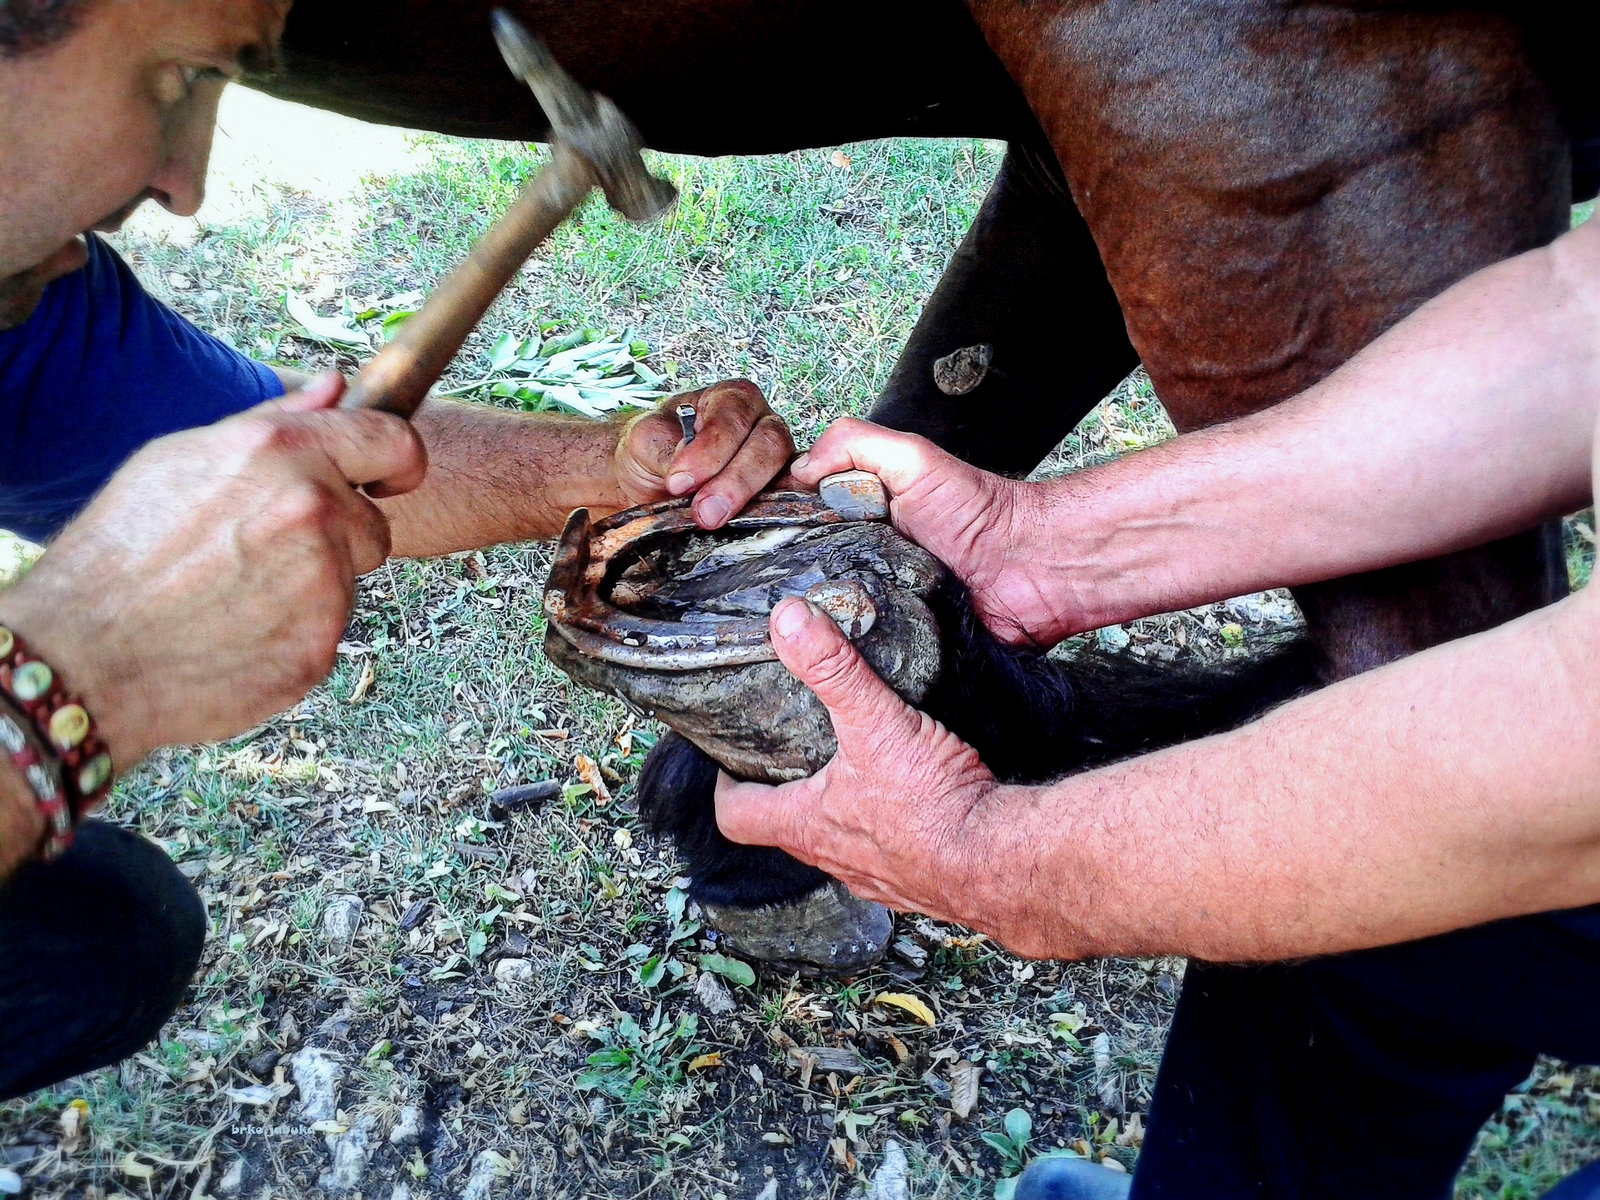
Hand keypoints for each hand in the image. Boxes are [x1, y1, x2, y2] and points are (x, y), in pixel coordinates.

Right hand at [0, 372, 425, 775]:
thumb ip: (276, 420)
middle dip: (337, 537)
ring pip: (349, 579)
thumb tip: (336, 386)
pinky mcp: (322, 644)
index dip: (398, 462)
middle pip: (373, 525)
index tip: (388, 479)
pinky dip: (296, 631)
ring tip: (237, 593)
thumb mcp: (184, 458)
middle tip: (262, 553)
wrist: (85, 653)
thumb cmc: (123, 548)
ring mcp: (323, 581)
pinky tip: (239, 630)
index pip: (394, 442)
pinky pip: (329, 628)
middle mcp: (314, 509)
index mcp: (283, 452)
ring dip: (313, 585)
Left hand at [612, 379, 795, 527]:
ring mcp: (774, 459)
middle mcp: (760, 422)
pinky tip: (761, 521)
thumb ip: (665, 448)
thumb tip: (688, 468)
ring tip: (714, 519)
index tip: (678, 481)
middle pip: (769, 444)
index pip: (733, 416)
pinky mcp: (779, 491)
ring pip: (785, 474)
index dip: (710, 450)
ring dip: (751, 500)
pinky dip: (781, 509)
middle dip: (736, 480)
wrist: (650, 478)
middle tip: (703, 511)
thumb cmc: (653, 447)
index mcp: (730, 398)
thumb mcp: (645, 439)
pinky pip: (791, 499)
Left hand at [715, 595, 1008, 922]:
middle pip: (788, 829)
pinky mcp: (920, 881)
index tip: (733, 761)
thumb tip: (790, 621)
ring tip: (856, 768)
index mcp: (807, 826)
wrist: (1001, 861)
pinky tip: (914, 799)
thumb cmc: (934, 806)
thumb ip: (833, 669)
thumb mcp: (876, 722)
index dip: (728, 786)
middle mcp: (835, 859)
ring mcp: (877, 876)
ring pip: (840, 844)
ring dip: (841, 811)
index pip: (738, 817)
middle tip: (796, 752)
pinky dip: (892, 828)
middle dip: (788, 790)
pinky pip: (892, 855)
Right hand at [788, 418, 1073, 644]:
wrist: (1032, 569)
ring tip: (787, 630)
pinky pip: (861, 657)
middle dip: (783, 586)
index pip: (799, 528)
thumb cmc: (979, 512)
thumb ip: (855, 444)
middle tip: (760, 593)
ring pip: (826, 622)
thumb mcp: (914, 458)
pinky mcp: (897, 646)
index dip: (771, 534)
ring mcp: (878, 607)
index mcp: (858, 519)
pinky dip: (848, 655)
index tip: (746, 541)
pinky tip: (829, 654)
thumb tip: (797, 469)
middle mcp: (861, 564)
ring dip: (813, 625)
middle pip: (804, 579)